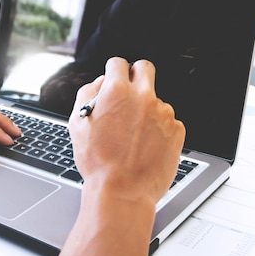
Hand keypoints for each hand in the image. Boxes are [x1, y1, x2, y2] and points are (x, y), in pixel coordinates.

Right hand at [54, 58, 184, 255]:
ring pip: (155, 99)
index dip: (112, 71)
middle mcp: (142, 96)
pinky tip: (145, 145)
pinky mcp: (177, 129)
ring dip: (146, 109)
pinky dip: (158, 129)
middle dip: (135, 75)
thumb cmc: (97, 161)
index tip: (113, 79)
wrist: (122, 191)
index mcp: (116, 91)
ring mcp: (163, 113)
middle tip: (129, 91)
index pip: (117, 63)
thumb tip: (100, 82)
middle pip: (144, 68)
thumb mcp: (77, 123)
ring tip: (133, 135)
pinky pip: (167, 121)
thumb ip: (87, 94)